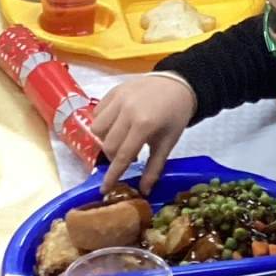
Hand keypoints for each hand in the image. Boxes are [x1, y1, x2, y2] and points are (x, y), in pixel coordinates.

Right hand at [91, 75, 195, 191]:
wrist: (179, 84)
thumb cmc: (175, 115)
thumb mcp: (168, 143)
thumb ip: (154, 168)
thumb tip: (144, 191)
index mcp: (144, 124)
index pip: (123, 156)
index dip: (113, 175)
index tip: (104, 189)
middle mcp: (127, 110)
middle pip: (108, 144)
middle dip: (113, 157)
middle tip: (127, 156)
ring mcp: (119, 98)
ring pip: (97, 128)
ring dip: (105, 139)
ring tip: (120, 139)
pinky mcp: (114, 90)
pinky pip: (97, 112)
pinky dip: (102, 122)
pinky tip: (115, 124)